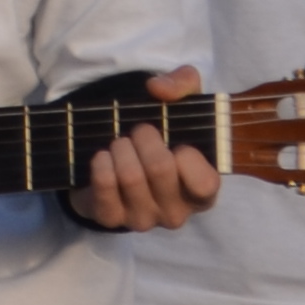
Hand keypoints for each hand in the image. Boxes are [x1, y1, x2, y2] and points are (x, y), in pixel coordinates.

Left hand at [74, 65, 225, 232]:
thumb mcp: (180, 105)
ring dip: (120, 149)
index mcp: (203, 192)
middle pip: (160, 170)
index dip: (187, 156)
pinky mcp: (112, 220)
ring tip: (119, 141)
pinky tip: (102, 156)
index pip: (204, 183)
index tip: (177, 140)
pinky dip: (100, 166)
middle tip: (138, 130)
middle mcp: (178, 212)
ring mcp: (144, 219)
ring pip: (130, 178)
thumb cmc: (161, 137)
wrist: (117, 162)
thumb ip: (182, 85)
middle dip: (144, 140)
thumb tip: (160, 89)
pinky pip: (104, 192)